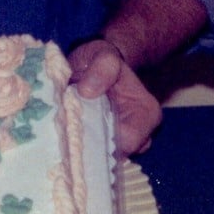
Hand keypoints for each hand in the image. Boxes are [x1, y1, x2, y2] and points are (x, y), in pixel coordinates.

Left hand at [69, 38, 160, 156]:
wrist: (93, 64)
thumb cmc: (102, 59)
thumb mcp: (104, 54)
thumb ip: (102, 67)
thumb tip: (87, 91)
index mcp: (146, 113)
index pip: (129, 140)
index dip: (103, 137)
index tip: (79, 124)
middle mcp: (139, 134)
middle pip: (115, 155)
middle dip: (92, 145)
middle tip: (68, 129)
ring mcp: (121, 143)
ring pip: (103, 158)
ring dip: (84, 147)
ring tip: (66, 129)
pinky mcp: (104, 145)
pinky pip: (93, 156)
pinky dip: (80, 148)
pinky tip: (67, 135)